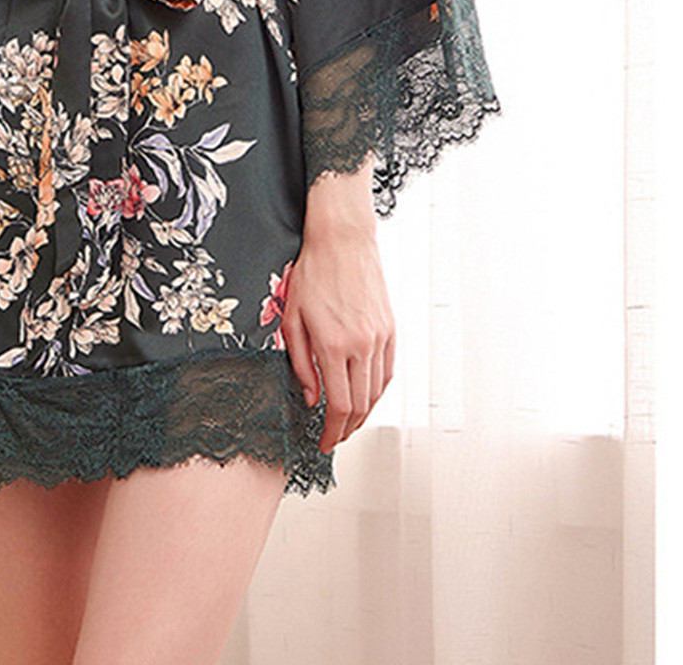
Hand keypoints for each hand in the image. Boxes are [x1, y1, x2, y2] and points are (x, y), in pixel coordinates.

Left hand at [281, 213, 395, 452]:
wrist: (342, 240)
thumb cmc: (313, 272)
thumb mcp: (292, 318)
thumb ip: (300, 362)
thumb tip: (311, 397)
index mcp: (333, 345)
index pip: (338, 406)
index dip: (331, 431)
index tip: (324, 442)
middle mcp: (362, 345)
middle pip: (360, 406)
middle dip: (347, 429)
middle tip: (334, 437)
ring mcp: (380, 338)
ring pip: (377, 392)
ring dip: (364, 414)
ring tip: (348, 422)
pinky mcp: (390, 329)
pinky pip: (387, 371)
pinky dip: (377, 391)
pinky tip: (365, 395)